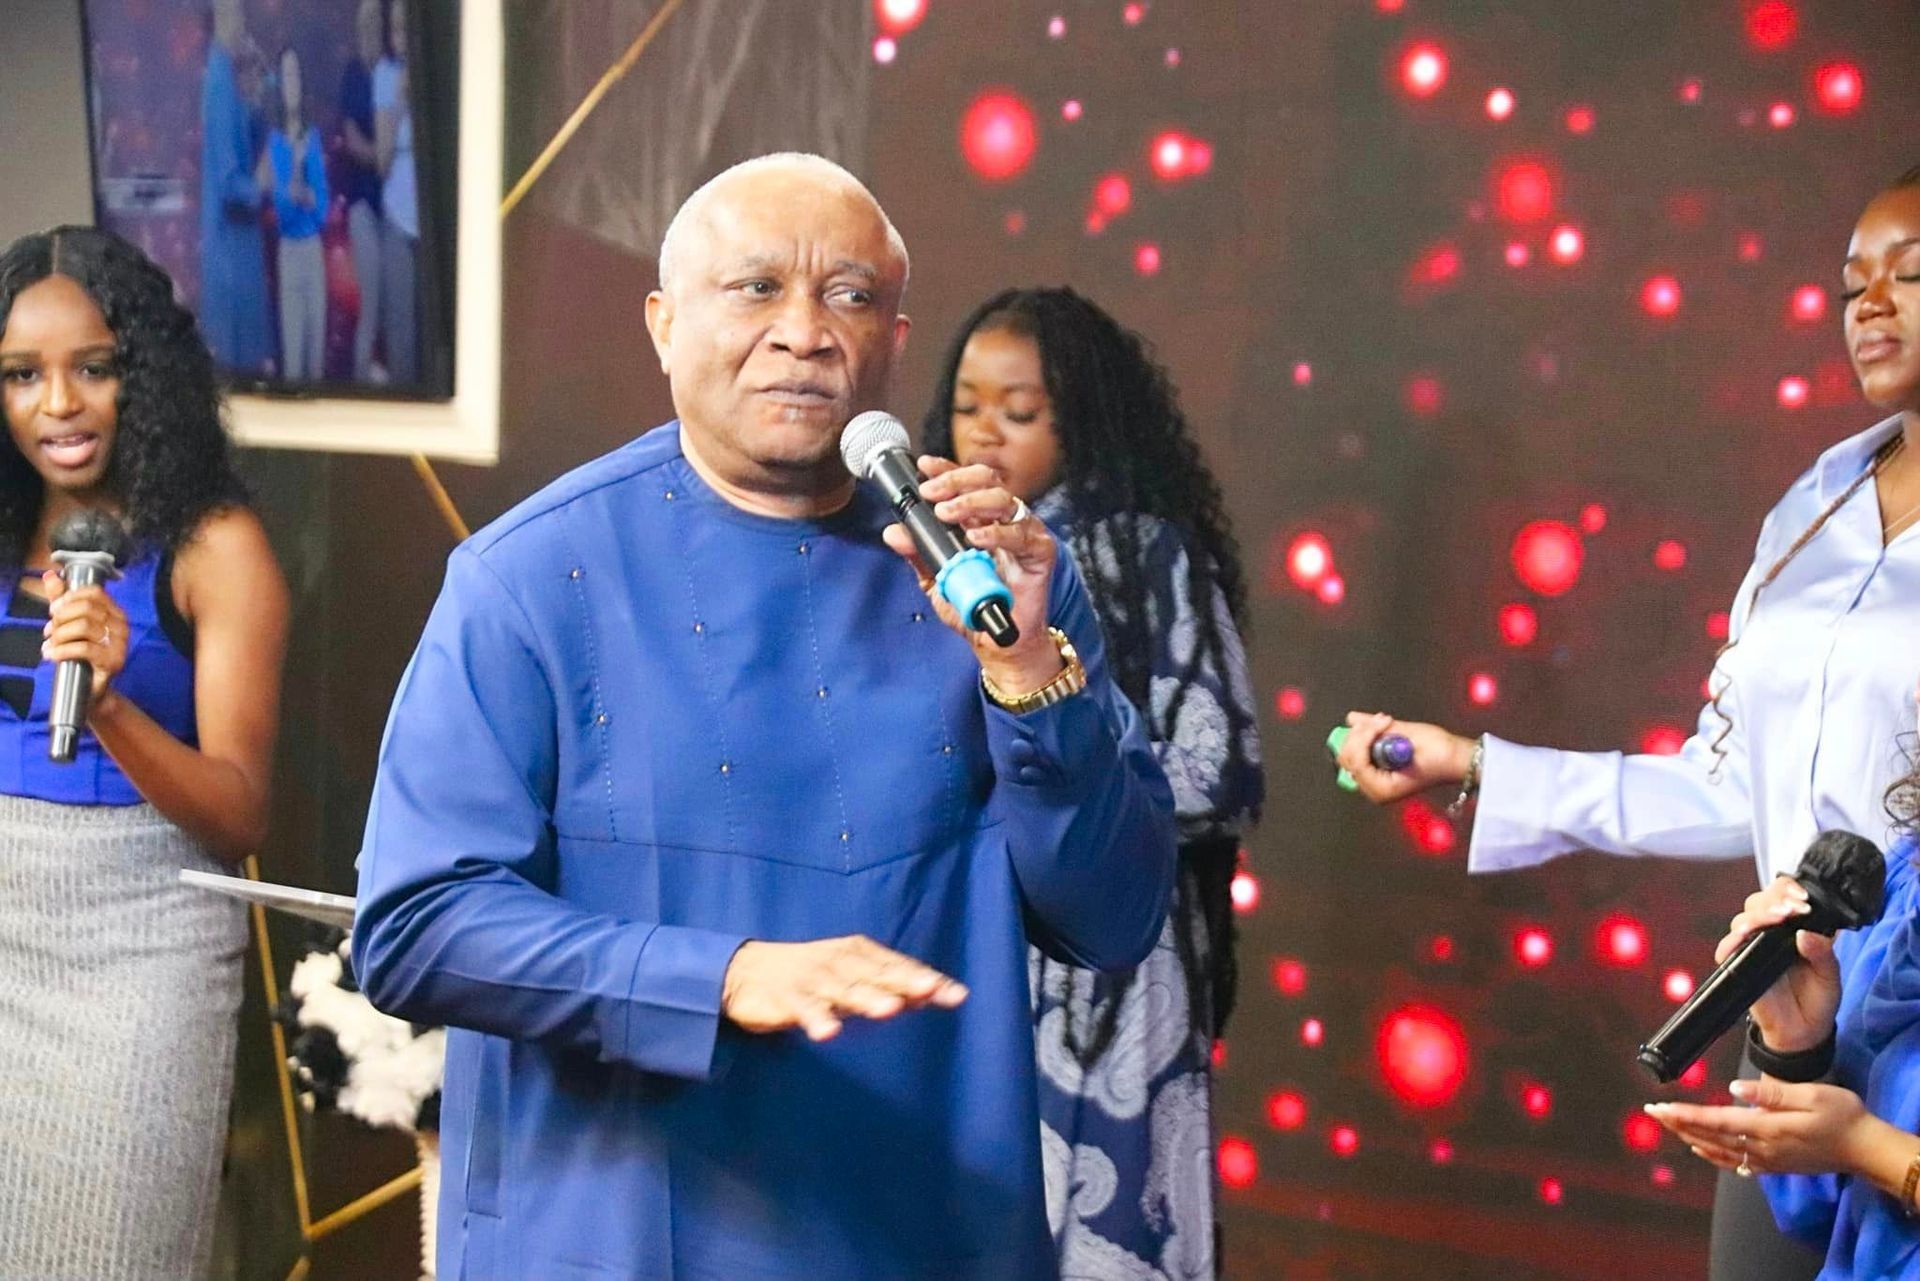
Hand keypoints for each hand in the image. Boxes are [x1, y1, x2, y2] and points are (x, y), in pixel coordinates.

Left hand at [41, 571, 128, 710]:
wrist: (91, 690)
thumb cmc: (82, 656)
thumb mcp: (70, 624)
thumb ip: (62, 600)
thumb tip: (50, 576)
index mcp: (114, 613)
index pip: (95, 593)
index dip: (70, 597)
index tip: (55, 609)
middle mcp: (121, 625)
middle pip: (87, 608)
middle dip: (61, 618)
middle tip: (49, 630)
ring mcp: (119, 643)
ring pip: (84, 626)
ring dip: (59, 634)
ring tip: (51, 644)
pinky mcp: (112, 661)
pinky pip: (84, 648)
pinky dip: (62, 650)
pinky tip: (52, 654)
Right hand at [721, 936, 967, 1041]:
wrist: (746, 971)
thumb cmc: (813, 976)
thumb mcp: (854, 977)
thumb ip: (892, 986)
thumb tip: (936, 993)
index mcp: (860, 954)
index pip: (899, 968)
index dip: (927, 980)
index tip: (957, 996)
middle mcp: (840, 961)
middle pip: (877, 974)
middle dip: (904, 982)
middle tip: (931, 991)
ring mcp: (813, 978)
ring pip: (844, 989)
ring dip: (866, 998)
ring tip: (890, 1010)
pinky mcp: (787, 996)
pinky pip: (804, 1009)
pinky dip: (816, 1019)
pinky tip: (828, 1034)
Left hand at [880, 457, 1062, 697]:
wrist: (1000, 642)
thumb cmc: (975, 606)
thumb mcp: (938, 580)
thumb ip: (918, 554)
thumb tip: (893, 532)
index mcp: (981, 518)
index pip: (966, 483)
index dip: (947, 470)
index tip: (924, 467)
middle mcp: (1004, 520)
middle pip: (987, 481)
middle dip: (956, 481)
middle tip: (932, 494)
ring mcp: (1024, 533)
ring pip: (1004, 500)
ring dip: (971, 502)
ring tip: (947, 513)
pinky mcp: (1040, 552)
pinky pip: (1021, 534)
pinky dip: (996, 533)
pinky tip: (976, 538)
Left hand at [1333, 711, 1476, 803]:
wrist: (1457, 759)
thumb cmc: (1439, 754)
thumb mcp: (1408, 737)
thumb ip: (1376, 728)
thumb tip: (1351, 718)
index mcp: (1382, 789)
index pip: (1356, 762)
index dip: (1365, 738)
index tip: (1384, 721)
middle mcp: (1374, 789)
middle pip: (1348, 759)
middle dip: (1361, 734)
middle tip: (1382, 720)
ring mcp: (1374, 781)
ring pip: (1350, 754)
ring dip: (1364, 733)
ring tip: (1385, 721)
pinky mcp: (1377, 771)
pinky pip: (1360, 753)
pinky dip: (1366, 737)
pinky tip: (1381, 726)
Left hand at [1648, 1077, 1879, 1176]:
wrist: (1865, 1149)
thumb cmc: (1842, 1116)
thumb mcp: (1812, 1095)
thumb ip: (1771, 1093)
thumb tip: (1735, 1087)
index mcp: (1768, 1128)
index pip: (1718, 1120)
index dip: (1687, 1114)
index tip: (1662, 1108)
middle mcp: (1762, 1148)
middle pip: (1712, 1136)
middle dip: (1680, 1123)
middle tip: (1652, 1112)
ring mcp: (1768, 1160)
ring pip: (1719, 1150)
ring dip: (1691, 1136)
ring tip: (1668, 1125)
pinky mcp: (1774, 1165)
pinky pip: (1735, 1162)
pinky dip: (1713, 1155)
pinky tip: (1700, 1148)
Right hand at [1716, 876, 1835, 1053]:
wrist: (1804, 1031)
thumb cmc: (1818, 999)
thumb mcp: (1831, 974)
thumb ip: (1823, 953)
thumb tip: (1806, 933)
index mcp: (1792, 928)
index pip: (1782, 895)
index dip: (1788, 890)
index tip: (1803, 899)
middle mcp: (1769, 933)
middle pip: (1758, 901)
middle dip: (1773, 899)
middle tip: (1793, 909)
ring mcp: (1750, 948)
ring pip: (1743, 919)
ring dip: (1758, 915)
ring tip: (1779, 919)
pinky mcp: (1736, 966)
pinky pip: (1726, 948)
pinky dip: (1733, 939)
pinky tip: (1746, 936)